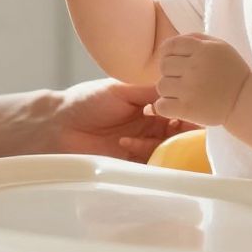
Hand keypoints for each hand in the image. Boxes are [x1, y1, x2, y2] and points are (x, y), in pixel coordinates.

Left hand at [46, 78, 195, 162]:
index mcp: (148, 105)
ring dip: (159, 144)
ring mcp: (141, 146)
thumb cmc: (87, 101)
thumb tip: (178, 87)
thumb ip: (150, 90)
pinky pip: (150, 164)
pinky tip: (126, 144)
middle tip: (176, 129)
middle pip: (177, 133)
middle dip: (180, 132)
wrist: (59, 125)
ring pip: (166, 150)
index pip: (177, 110)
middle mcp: (149, 126)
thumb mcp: (121, 90)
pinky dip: (144, 155)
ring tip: (137, 136)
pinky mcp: (131, 163)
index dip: (187, 111)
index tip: (192, 110)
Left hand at [154, 33, 251, 126]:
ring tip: (183, 93)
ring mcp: (190, 89)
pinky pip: (161, 106)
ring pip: (161, 86)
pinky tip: (177, 106)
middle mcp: (194, 67)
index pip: (170, 46)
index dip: (167, 53)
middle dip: (170, 72)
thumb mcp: (220, 46)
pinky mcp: (188, 109)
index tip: (174, 61)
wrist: (246, 101)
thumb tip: (172, 43)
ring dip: (169, 90)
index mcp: (202, 49)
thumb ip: (196, 38)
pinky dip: (165, 107)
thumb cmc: (232, 72)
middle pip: (163, 65)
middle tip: (183, 79)